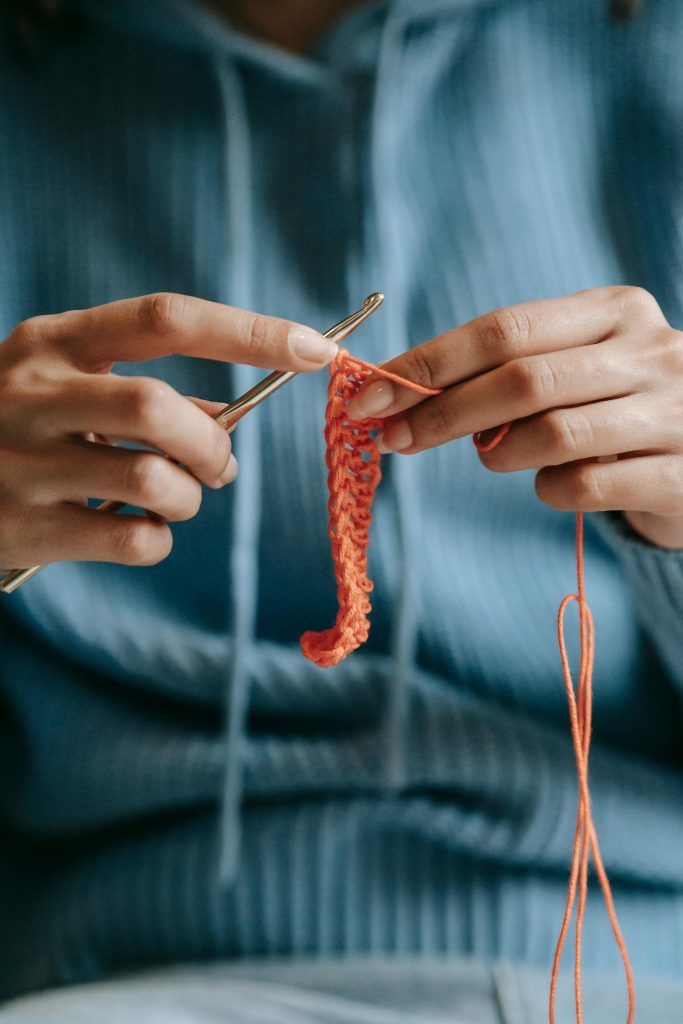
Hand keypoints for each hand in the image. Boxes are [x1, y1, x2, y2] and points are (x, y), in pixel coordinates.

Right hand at [0, 292, 333, 568]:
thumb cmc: (20, 426)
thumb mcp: (64, 384)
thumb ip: (141, 393)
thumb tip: (226, 430)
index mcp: (53, 341)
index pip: (164, 320)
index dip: (248, 332)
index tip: (314, 349)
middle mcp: (32, 393)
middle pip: (159, 408)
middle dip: (213, 444)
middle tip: (219, 466)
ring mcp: (22, 462)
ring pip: (153, 481)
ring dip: (188, 498)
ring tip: (172, 500)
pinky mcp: (22, 527)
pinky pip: (134, 539)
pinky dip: (159, 539)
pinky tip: (136, 530)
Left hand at [346, 287, 682, 548]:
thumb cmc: (620, 406)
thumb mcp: (580, 367)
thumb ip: (512, 370)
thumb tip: (405, 394)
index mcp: (615, 311)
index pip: (503, 328)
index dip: (428, 363)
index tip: (369, 393)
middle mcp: (650, 352)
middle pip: (520, 379)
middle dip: (440, 413)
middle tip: (392, 438)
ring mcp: (673, 413)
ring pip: (551, 432)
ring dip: (497, 454)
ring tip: (493, 457)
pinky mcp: (681, 475)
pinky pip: (584, 486)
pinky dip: (548, 491)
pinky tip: (552, 485)